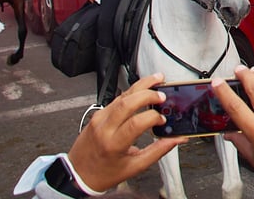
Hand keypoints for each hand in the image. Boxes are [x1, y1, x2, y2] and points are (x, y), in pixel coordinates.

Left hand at [66, 74, 187, 191]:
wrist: (78, 174)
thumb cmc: (104, 173)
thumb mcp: (134, 167)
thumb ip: (157, 151)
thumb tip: (176, 140)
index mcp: (114, 144)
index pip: (135, 123)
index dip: (153, 118)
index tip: (162, 120)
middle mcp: (104, 128)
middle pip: (127, 102)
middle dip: (148, 93)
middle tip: (162, 94)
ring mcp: (99, 118)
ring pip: (121, 95)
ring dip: (141, 86)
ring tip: (157, 80)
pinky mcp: (97, 114)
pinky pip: (116, 98)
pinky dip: (131, 92)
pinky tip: (142, 90)